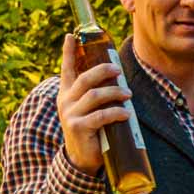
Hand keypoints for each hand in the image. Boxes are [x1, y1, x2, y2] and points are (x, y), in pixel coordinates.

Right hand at [55, 33, 131, 175]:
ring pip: (94, 95)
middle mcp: (65, 101)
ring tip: (128, 94)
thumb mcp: (89, 109)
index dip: (69, 52)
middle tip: (118, 70)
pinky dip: (116, 112)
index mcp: (67, 93)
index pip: (66, 68)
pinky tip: (126, 113)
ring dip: (114, 92)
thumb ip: (96, 95)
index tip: (71, 35)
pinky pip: (100, 116)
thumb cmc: (90, 129)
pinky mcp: (78, 127)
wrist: (80, 157)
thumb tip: (118, 80)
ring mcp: (70, 114)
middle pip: (84, 78)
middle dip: (102, 71)